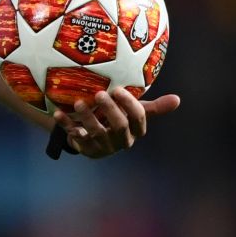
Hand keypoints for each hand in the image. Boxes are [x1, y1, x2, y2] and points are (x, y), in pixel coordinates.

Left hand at [53, 87, 180, 158]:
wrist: (95, 139)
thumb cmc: (118, 120)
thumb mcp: (134, 113)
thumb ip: (153, 107)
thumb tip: (178, 99)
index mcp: (134, 131)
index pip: (138, 120)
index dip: (130, 106)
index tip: (119, 89)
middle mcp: (120, 140)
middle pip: (119, 127)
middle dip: (110, 110)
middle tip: (100, 93)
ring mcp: (102, 145)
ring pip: (97, 133)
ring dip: (87, 118)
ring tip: (79, 103)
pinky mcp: (84, 147)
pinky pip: (74, 137)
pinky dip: (66, 125)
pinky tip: (57, 114)